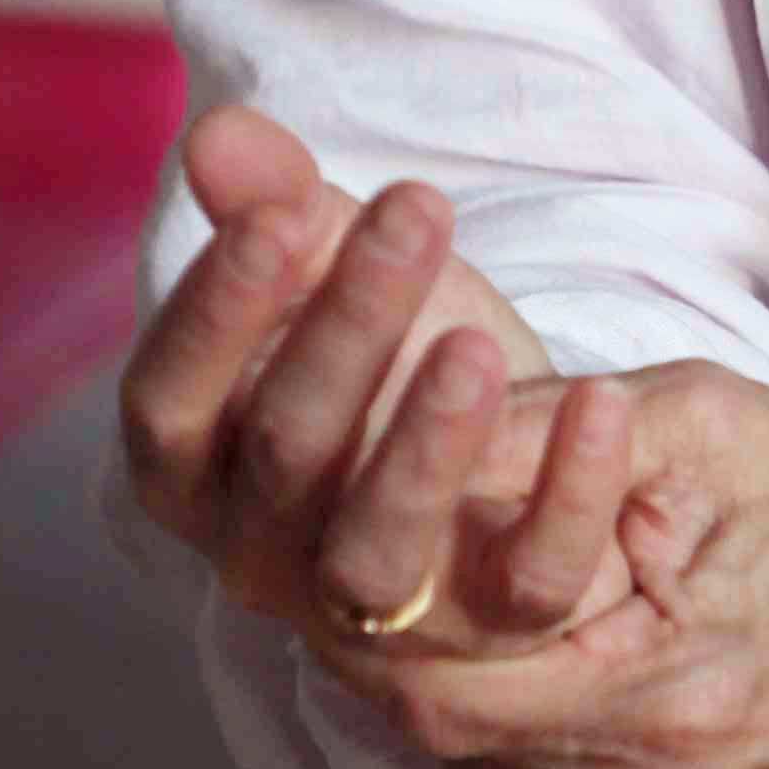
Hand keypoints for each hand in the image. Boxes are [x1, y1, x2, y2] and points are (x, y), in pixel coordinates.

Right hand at [119, 104, 612, 656]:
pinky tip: (602, 401)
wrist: (498, 455)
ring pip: (376, 549)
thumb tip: (220, 136)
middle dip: (346, 326)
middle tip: (414, 213)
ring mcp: (368, 609)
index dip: (213, 316)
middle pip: (283, 454)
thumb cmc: (386, 354)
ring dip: (425, 445)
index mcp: (195, 467)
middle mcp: (260, 553)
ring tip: (475, 345)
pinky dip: (568, 494)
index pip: (166, 405)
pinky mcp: (489, 632)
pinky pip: (526, 583)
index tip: (277, 217)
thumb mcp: (333, 267)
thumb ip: (274, 205)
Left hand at [323, 357, 768, 768]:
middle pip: (437, 725)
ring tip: (441, 574)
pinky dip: (498, 708)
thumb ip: (536, 427)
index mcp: (666, 700)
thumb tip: (386, 421)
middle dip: (392, 622)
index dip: (376, 580)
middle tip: (370, 528)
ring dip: (441, 666)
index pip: (440, 668)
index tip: (351, 502)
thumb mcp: (696, 420)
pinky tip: (512, 641)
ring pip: (472, 760)